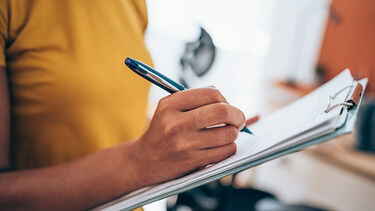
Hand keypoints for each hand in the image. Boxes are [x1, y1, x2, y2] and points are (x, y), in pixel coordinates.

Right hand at [129, 87, 245, 184]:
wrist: (144, 161)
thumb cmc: (162, 131)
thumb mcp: (169, 109)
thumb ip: (194, 99)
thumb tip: (226, 100)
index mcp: (170, 105)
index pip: (211, 93)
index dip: (224, 99)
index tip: (226, 105)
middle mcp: (176, 123)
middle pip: (223, 111)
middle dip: (237, 115)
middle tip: (238, 119)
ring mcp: (185, 144)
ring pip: (228, 133)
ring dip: (233, 133)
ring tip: (227, 134)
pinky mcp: (193, 161)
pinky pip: (226, 151)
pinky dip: (229, 147)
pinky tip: (221, 147)